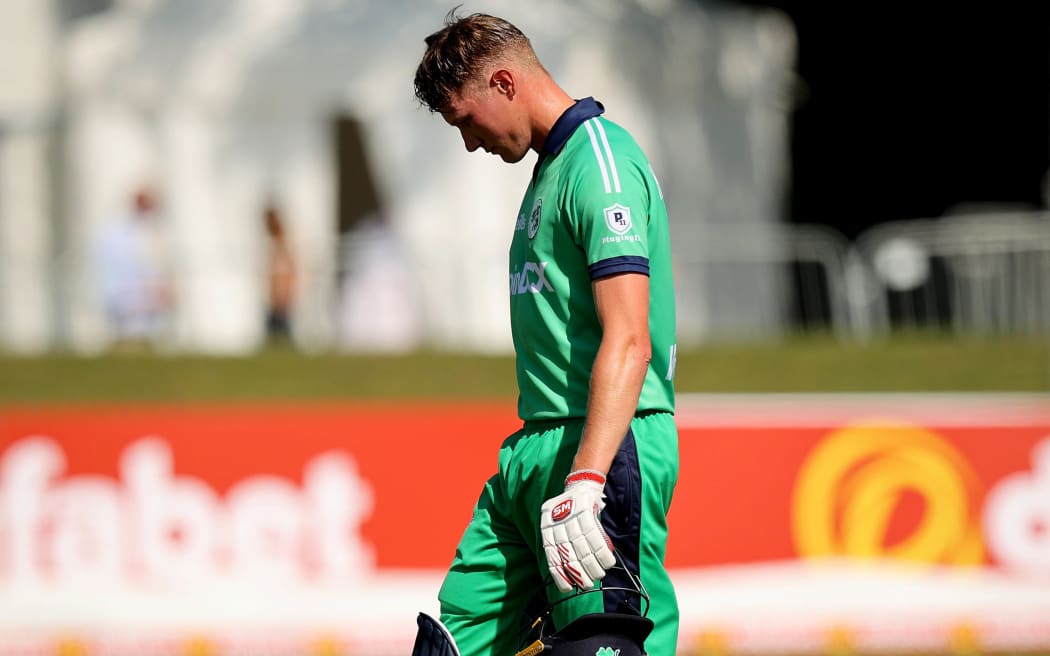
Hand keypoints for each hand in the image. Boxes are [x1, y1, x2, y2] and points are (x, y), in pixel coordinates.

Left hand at [539, 470, 615, 592]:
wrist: (580, 486)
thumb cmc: (569, 512)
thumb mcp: (556, 526)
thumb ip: (559, 545)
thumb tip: (566, 573)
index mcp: (547, 530)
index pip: (552, 558)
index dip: (560, 575)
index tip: (568, 588)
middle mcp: (557, 525)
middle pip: (569, 556)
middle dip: (580, 574)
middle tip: (588, 584)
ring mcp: (571, 518)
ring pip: (584, 548)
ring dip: (594, 566)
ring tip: (599, 575)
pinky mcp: (586, 512)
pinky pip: (596, 537)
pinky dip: (604, 552)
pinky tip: (608, 561)